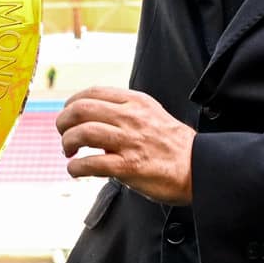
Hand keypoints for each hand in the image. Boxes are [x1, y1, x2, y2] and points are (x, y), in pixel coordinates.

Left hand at [58, 87, 195, 204]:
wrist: (200, 167)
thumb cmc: (174, 145)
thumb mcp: (152, 114)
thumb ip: (126, 111)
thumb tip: (95, 119)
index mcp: (136, 101)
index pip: (93, 92)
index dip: (72, 103)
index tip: (68, 115)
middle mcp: (131, 117)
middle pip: (80, 109)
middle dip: (63, 122)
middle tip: (64, 135)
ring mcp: (129, 141)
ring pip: (82, 133)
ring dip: (67, 143)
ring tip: (70, 152)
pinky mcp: (128, 166)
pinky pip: (90, 164)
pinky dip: (75, 167)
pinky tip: (76, 170)